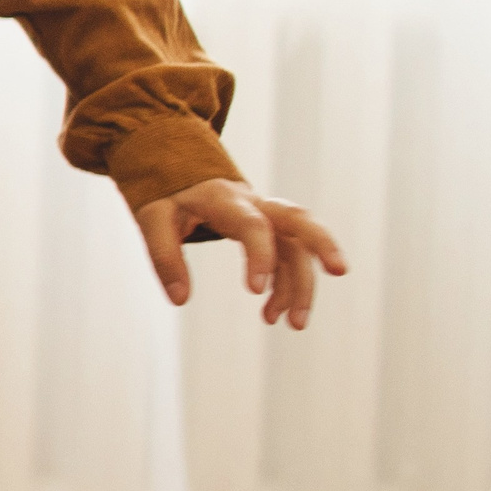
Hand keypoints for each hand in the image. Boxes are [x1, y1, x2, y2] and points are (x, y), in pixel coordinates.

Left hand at [132, 177, 347, 328]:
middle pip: (298, 219)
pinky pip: (287, 256)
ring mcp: (264, 216)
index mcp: (223, 198)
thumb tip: (180, 299)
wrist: (177, 165)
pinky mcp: (267, 229)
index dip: (260, 255)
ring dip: (301, 284)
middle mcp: (253, 204)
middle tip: (340, 271)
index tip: (256, 291)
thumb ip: (164, 256)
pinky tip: (273, 314)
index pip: (252, 223)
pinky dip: (285, 285)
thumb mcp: (151, 218)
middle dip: (322, 244)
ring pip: (297, 246)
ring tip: (293, 324)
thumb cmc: (164, 192)